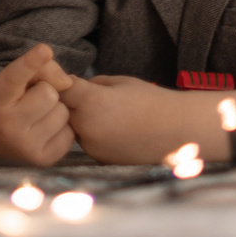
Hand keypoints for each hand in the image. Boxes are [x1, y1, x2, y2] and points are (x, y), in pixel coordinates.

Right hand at [0, 44, 75, 165]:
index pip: (15, 77)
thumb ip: (38, 69)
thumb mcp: (9, 80)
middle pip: (49, 93)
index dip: (30, 63)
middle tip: (30, 98)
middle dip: (45, 91)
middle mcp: (8, 126)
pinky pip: (69, 133)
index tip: (44, 49)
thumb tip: (68, 82)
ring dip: (55, 110)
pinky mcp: (42, 160)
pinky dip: (61, 128)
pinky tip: (44, 130)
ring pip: (62, 112)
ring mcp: (25, 147)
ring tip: (37, 115)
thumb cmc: (3, 102)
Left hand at [61, 76, 235, 164]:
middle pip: (59, 111)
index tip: (58, 76)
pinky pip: (87, 142)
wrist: (179, 131)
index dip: (56, 80)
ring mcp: (92, 146)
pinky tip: (112, 129)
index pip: (59, 88)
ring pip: (72, 128)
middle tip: (72, 94)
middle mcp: (86, 126)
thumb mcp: (121, 83)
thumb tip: (75, 86)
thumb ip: (94, 85)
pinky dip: (92, 134)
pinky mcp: (101, 159)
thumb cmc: (153, 100)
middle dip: (63, 103)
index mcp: (91, 101)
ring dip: (77, 120)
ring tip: (100, 112)